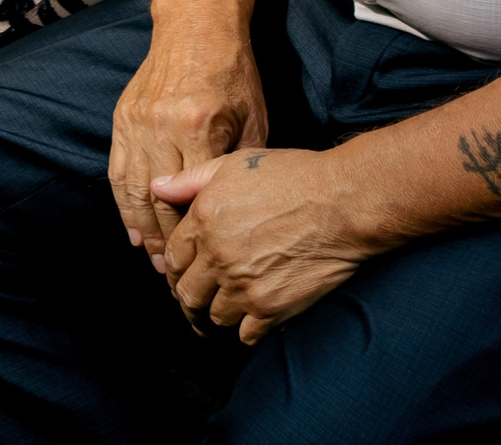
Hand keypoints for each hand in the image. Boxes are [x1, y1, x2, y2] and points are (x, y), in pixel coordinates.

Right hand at [108, 11, 267, 269]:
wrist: (197, 27)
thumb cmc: (234, 73)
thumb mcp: (253, 118)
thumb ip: (240, 164)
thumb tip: (234, 210)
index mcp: (198, 127)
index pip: (190, 196)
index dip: (191, 235)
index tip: (197, 262)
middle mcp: (162, 127)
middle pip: (157, 200)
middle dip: (165, 242)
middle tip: (172, 274)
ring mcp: (137, 122)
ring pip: (132, 189)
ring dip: (141, 228)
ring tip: (152, 258)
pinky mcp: (122, 117)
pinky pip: (117, 169)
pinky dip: (122, 202)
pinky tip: (132, 227)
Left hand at [156, 146, 374, 343]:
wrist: (343, 202)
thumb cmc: (294, 176)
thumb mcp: (235, 164)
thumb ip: (190, 179)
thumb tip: (157, 188)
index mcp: (203, 221)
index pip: (173, 258)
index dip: (174, 269)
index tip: (182, 275)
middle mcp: (217, 257)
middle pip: (187, 295)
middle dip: (189, 300)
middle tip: (197, 302)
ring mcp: (244, 286)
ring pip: (215, 317)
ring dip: (218, 315)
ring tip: (226, 310)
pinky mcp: (272, 308)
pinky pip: (246, 334)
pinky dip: (247, 330)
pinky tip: (254, 318)